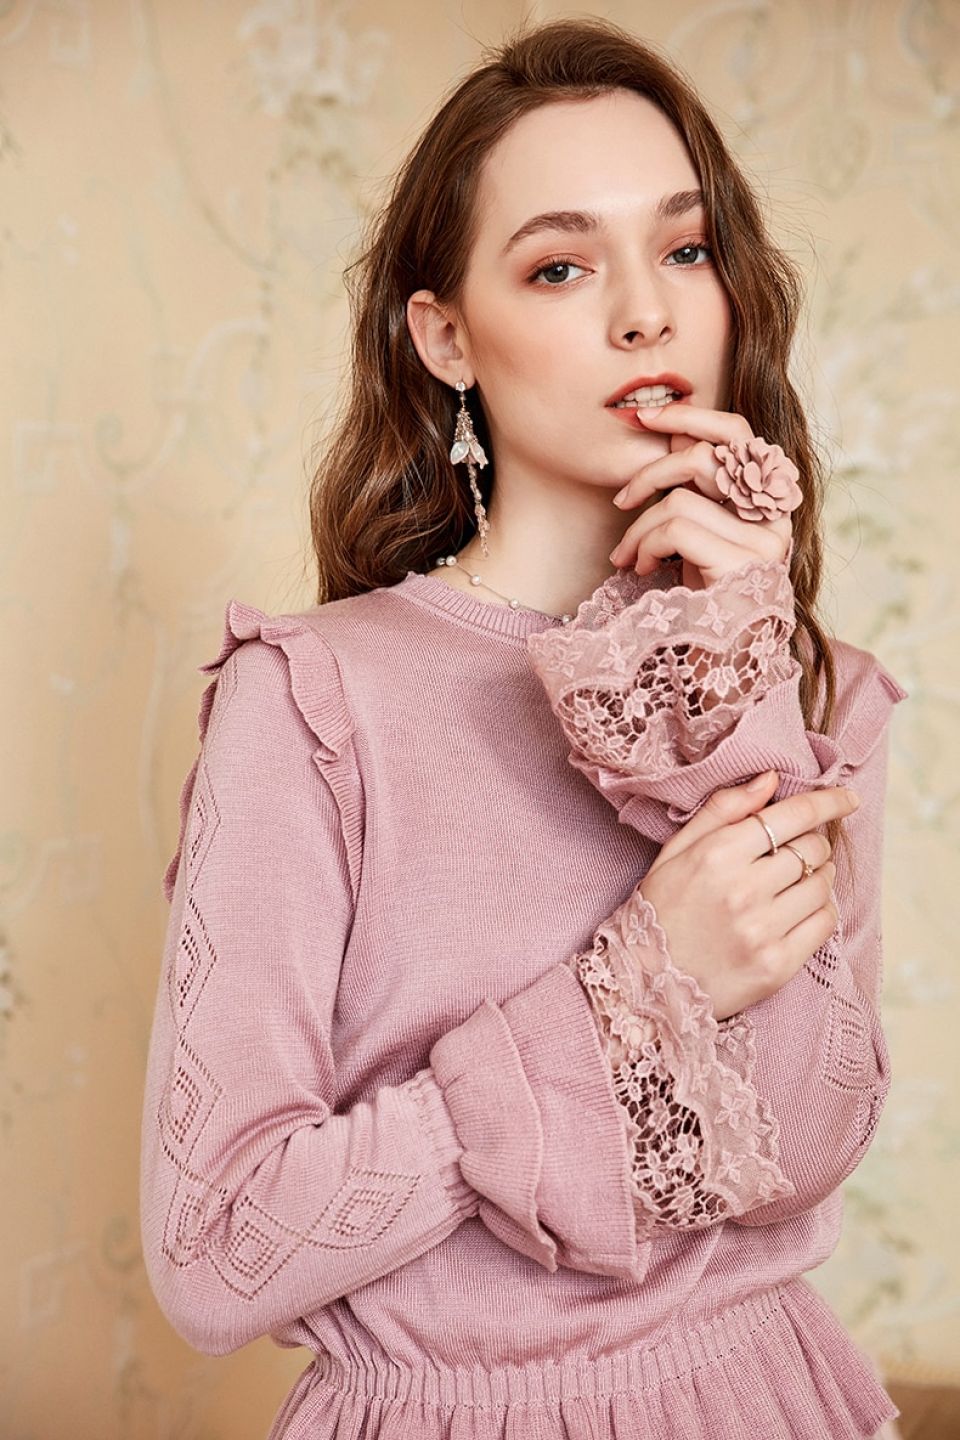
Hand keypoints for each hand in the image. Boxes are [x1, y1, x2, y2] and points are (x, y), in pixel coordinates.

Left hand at [608, 403, 793, 589]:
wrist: (715, 668)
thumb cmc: (700, 601)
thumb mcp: (694, 538)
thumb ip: (691, 489)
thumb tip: (668, 432)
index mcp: (768, 504)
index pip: (738, 434)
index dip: (690, 416)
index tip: (645, 417)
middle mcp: (774, 518)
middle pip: (706, 456)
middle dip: (650, 474)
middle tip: (621, 502)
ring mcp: (763, 541)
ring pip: (680, 498)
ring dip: (640, 528)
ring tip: (630, 558)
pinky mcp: (742, 564)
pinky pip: (675, 527)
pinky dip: (645, 546)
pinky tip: (641, 570)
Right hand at [636, 770, 858, 1020]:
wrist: (646, 982)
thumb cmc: (661, 908)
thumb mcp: (677, 850)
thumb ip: (723, 808)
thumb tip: (771, 778)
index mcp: (718, 854)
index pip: (792, 817)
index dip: (828, 802)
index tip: (847, 798)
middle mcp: (744, 890)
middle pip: (813, 849)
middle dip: (813, 843)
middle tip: (797, 851)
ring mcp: (763, 930)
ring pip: (823, 885)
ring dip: (819, 877)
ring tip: (795, 882)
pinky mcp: (778, 965)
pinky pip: (825, 924)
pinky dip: (821, 910)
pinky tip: (799, 910)